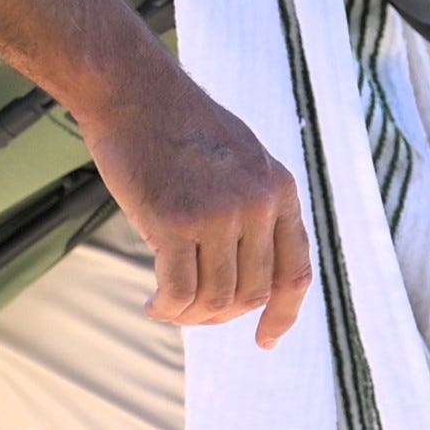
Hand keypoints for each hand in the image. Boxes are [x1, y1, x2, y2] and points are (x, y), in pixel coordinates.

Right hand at [80, 56, 312, 349]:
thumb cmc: (177, 126)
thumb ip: (252, 208)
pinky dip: (166, 309)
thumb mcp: (238, 159)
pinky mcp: (176, 222)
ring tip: (165, 307)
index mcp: (280, 189)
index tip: (264, 339)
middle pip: (251, 294)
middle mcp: (258, 204)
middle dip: (219, 315)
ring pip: (216, 300)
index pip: (295, 272)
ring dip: (190, 316)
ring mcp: (219, 213)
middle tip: (189, 312)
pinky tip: (152, 304)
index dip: (282, 314)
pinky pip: (179, 293)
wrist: (134, 90)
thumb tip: (246, 279)